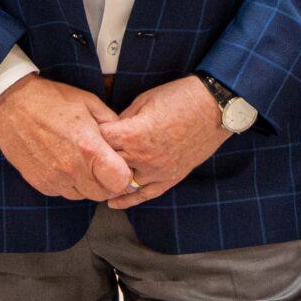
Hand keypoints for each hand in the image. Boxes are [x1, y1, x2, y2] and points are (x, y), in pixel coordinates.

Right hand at [0, 77, 132, 201]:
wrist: (12, 104)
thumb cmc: (53, 100)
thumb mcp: (90, 103)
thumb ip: (112, 125)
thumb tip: (126, 141)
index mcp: (89, 149)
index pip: (119, 182)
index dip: (124, 176)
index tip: (121, 166)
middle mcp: (72, 170)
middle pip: (102, 194)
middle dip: (107, 182)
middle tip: (103, 165)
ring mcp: (54, 179)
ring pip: (82, 196)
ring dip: (88, 185)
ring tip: (82, 162)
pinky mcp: (39, 183)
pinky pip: (63, 193)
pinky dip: (69, 184)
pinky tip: (65, 164)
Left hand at [99, 76, 230, 209]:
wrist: (214, 106)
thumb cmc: (180, 97)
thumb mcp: (144, 100)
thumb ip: (123, 119)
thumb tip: (108, 131)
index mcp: (134, 134)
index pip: (99, 141)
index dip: (90, 135)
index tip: (85, 134)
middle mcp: (143, 157)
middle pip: (106, 165)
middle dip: (96, 159)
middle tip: (86, 156)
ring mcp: (158, 171)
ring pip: (122, 184)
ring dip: (109, 180)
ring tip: (96, 178)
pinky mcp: (170, 178)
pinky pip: (145, 195)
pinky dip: (127, 201)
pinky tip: (113, 202)